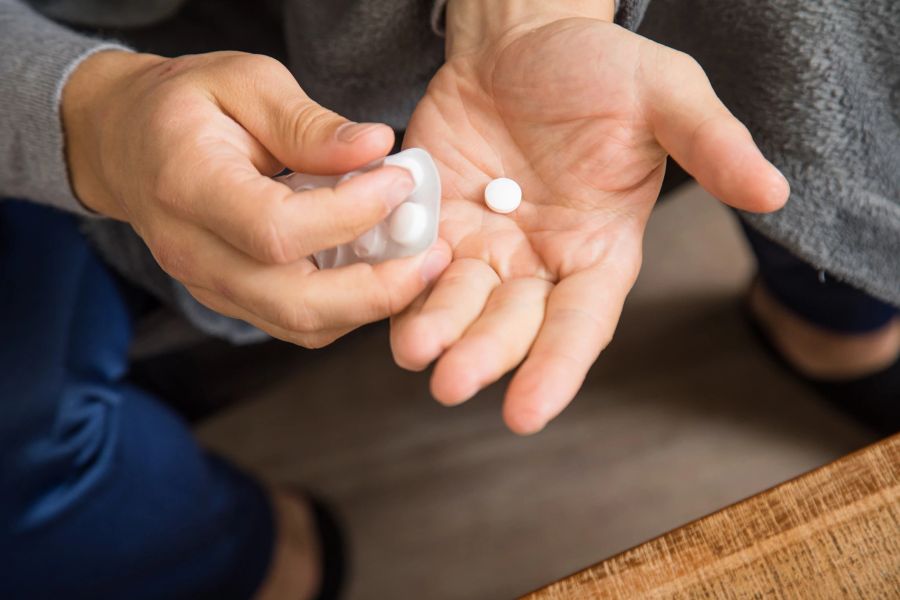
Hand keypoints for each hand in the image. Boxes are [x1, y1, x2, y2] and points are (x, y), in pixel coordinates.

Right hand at [63, 50, 449, 346]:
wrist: (126, 143)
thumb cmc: (184, 105)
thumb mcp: (244, 82)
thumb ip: (308, 123)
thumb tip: (376, 148)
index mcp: (189, 187)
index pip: (278, 230)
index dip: (350, 215)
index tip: (400, 182)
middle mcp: (195, 252)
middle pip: (296, 303)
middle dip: (379, 288)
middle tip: (434, 255)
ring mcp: (210, 286)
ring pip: (302, 325)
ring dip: (371, 304)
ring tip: (420, 264)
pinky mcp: (231, 299)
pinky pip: (297, 323)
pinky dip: (349, 307)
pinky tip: (381, 270)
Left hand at [391, 11, 788, 432]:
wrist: (521, 38)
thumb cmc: (600, 68)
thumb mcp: (665, 95)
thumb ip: (712, 143)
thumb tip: (774, 192)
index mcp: (600, 251)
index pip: (581, 324)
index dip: (555, 368)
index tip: (527, 414)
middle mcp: (540, 263)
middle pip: (512, 325)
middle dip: (484, 355)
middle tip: (453, 382)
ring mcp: (484, 245)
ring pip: (458, 304)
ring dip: (435, 330)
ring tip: (412, 350)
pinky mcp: (435, 220)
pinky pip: (414, 263)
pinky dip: (400, 282)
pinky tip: (382, 294)